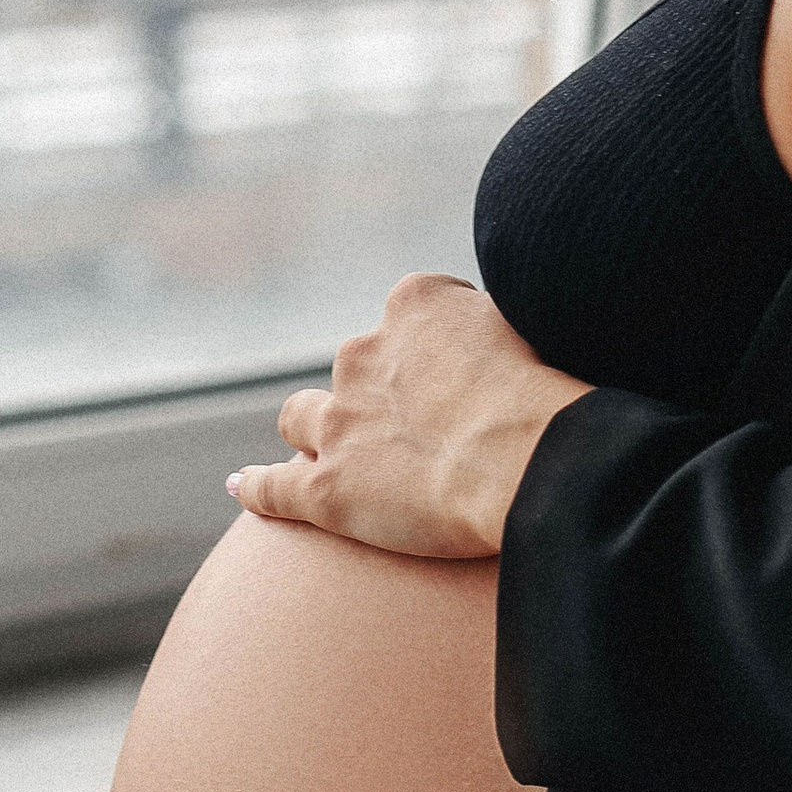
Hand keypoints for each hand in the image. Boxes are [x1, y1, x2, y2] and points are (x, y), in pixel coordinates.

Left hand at [226, 271, 589, 557]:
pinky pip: (273, 486)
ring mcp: (339, 422)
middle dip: (378, 392)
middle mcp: (364, 353)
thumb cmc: (550, 395)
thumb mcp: (532, 325)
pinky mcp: (326, 488)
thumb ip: (498, 325)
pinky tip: (240, 487)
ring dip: (313, 430)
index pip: (412, 314)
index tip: (467, 375)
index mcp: (414, 303)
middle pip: (357, 365)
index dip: (438, 350)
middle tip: (424, 429)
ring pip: (303, 417)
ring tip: (324, 449)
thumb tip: (502, 337)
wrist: (532, 458)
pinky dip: (255, 486)